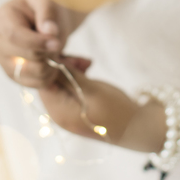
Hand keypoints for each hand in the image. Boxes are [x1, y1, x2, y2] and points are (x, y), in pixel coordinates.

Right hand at [0, 0, 90, 87]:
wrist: (47, 19)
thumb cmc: (46, 6)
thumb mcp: (48, 2)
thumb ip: (48, 15)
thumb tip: (49, 31)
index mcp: (2, 20)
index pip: (14, 37)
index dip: (36, 43)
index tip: (56, 43)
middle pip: (21, 60)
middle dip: (46, 56)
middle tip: (60, 44)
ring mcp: (5, 61)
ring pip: (31, 76)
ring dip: (52, 67)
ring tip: (65, 53)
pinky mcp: (16, 75)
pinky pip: (37, 84)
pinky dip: (54, 76)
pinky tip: (63, 62)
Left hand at [39, 65, 165, 152]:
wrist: (138, 128)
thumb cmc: (117, 110)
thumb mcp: (91, 89)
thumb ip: (69, 75)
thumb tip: (48, 62)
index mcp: (58, 112)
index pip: (41, 82)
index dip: (49, 64)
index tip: (64, 51)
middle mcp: (58, 113)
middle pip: (48, 81)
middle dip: (61, 65)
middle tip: (83, 58)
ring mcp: (67, 111)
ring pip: (59, 82)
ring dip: (70, 69)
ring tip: (88, 62)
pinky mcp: (76, 107)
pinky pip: (68, 87)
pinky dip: (76, 76)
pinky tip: (88, 69)